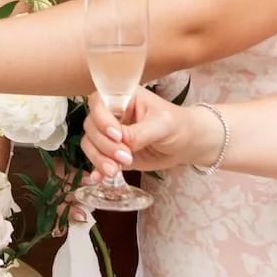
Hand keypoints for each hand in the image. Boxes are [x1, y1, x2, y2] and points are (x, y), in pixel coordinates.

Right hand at [80, 86, 215, 177]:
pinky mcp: (111, 153)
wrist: (186, 144)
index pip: (98, 102)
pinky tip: (100, 178)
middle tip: (126, 157)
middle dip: (104, 145)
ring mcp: (109, 135)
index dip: (102, 118)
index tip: (118, 135)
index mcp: (123, 98)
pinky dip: (97, 169)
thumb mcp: (162, 125)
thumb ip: (141, 132)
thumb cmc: (177, 125)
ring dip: (99, 159)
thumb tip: (121, 142)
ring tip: (115, 171)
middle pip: (91, 126)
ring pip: (90, 144)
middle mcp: (112, 114)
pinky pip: (96, 159)